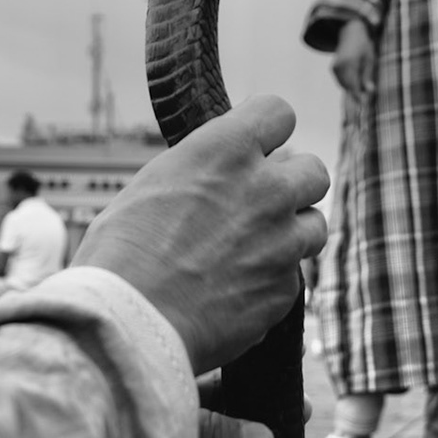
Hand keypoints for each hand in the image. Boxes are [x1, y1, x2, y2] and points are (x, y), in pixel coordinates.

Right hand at [72, 95, 328, 375]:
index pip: (278, 112)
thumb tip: (218, 176)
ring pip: (315, 226)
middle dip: (293, 183)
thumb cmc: (122, 253)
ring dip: (291, 233)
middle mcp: (265, 189)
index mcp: (225, 150)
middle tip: (263, 200)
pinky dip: (270, 281)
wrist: (129, 325)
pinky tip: (233, 291)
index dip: (267, 129)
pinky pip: (292, 278)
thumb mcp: (154, 184)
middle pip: (313, 171)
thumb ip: (201, 171)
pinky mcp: (284, 291)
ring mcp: (282, 242)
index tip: (256, 145)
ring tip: (252, 249)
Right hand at [330, 20, 375, 99]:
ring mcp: (335, 67)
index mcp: (350, 62)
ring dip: (353, 88)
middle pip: (348, 87)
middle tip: (359, 112)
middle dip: (355, 98)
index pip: (353, 84)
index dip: (358, 96)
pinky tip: (355, 73)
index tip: (363, 105)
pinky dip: (348, 83)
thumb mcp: (370, 59)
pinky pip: (342, 81)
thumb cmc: (364, 46)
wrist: (350, 32)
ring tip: (362, 78)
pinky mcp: (333, 69)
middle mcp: (340, 66)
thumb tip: (370, 91)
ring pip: (344, 85)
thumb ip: (368, 75)